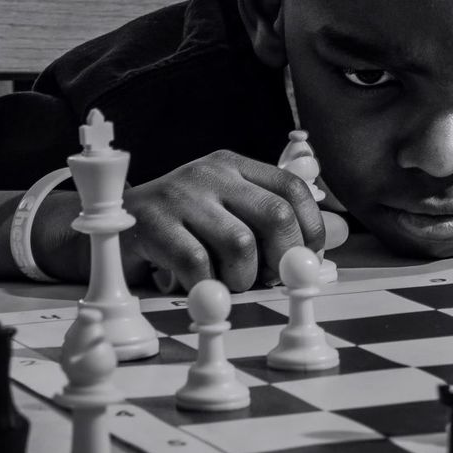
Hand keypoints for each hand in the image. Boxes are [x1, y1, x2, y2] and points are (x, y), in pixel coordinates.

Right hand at [117, 150, 324, 291]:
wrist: (112, 226)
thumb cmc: (180, 227)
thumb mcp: (229, 214)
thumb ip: (277, 223)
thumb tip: (340, 234)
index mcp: (234, 166)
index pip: (292, 189)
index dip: (311, 230)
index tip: (306, 259)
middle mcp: (211, 173)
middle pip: (275, 215)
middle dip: (283, 259)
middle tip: (270, 279)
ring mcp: (180, 195)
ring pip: (241, 244)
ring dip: (243, 279)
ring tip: (229, 285)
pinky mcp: (153, 224)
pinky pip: (198, 265)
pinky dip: (207, 286)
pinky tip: (199, 287)